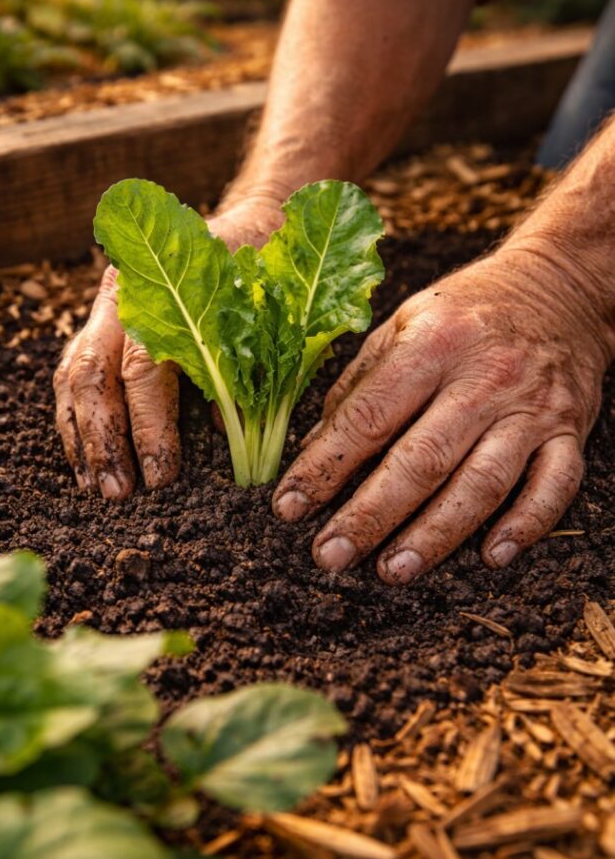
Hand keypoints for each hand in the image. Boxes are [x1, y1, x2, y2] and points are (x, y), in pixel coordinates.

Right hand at [53, 199, 283, 497]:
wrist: (251, 227)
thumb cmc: (268, 275)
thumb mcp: (272, 314)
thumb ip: (250, 364)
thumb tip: (224, 432)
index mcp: (168, 289)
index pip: (145, 367)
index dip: (150, 427)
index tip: (161, 477)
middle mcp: (125, 294)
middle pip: (96, 374)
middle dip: (104, 440)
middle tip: (120, 492)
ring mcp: (106, 308)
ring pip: (75, 375)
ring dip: (82, 437)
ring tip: (96, 487)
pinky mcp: (99, 325)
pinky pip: (72, 375)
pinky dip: (74, 421)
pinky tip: (84, 462)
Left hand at [272, 245, 610, 582]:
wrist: (562, 288)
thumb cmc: (468, 311)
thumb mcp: (405, 323)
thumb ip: (360, 385)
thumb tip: (313, 449)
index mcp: (433, 344)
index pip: (369, 416)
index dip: (324, 466)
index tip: (289, 507)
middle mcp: (484, 378)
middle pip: (421, 459)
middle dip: (370, 514)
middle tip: (329, 554)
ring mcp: (531, 408)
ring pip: (482, 483)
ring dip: (435, 534)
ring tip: (392, 570)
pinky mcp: (570, 431)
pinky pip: (554, 485)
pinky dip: (526, 525)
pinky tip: (491, 557)